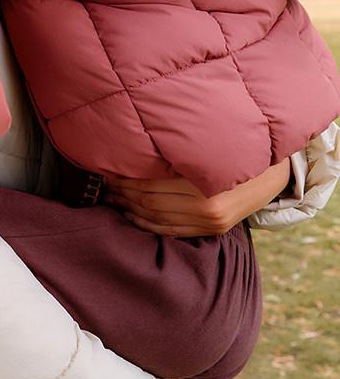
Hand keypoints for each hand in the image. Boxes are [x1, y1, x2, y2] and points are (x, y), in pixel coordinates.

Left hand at [104, 159, 290, 235]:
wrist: (275, 173)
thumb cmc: (237, 151)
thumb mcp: (209, 147)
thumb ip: (176, 152)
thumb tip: (135, 149)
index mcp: (204, 186)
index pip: (150, 185)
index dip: (124, 180)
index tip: (106, 171)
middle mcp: (207, 209)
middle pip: (149, 203)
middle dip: (122, 194)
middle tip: (103, 185)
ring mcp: (209, 223)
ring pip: (156, 219)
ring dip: (129, 210)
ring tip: (112, 198)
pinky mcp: (211, 231)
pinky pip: (169, 231)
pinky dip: (146, 224)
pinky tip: (131, 215)